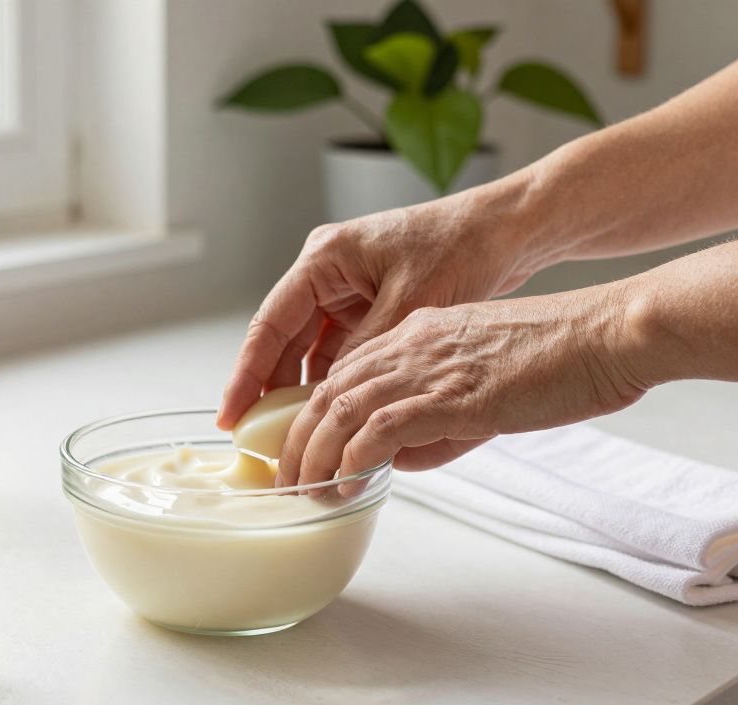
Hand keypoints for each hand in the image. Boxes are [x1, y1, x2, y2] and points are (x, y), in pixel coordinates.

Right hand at [216, 179, 551, 430]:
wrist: (506, 230)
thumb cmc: (461, 247)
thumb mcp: (409, 304)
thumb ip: (365, 350)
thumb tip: (331, 398)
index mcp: (324, 258)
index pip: (270, 324)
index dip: (247, 375)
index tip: (231, 415)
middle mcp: (327, 273)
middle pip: (284, 341)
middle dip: (271, 390)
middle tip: (258, 440)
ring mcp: (348, 290)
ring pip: (311, 351)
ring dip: (304, 390)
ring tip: (293, 438)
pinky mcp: (370, 306)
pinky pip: (340, 351)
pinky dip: (336, 382)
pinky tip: (334, 416)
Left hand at [275, 286, 647, 490]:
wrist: (609, 334)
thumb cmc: (564, 361)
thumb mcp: (486, 386)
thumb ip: (439, 420)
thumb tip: (399, 460)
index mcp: (420, 333)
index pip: (346, 371)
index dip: (314, 411)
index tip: (300, 445)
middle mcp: (413, 344)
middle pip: (329, 391)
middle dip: (298, 437)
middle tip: (286, 477)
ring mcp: (428, 367)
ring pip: (340, 409)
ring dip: (314, 455)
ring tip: (303, 491)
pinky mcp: (450, 395)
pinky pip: (379, 427)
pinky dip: (352, 458)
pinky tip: (344, 483)